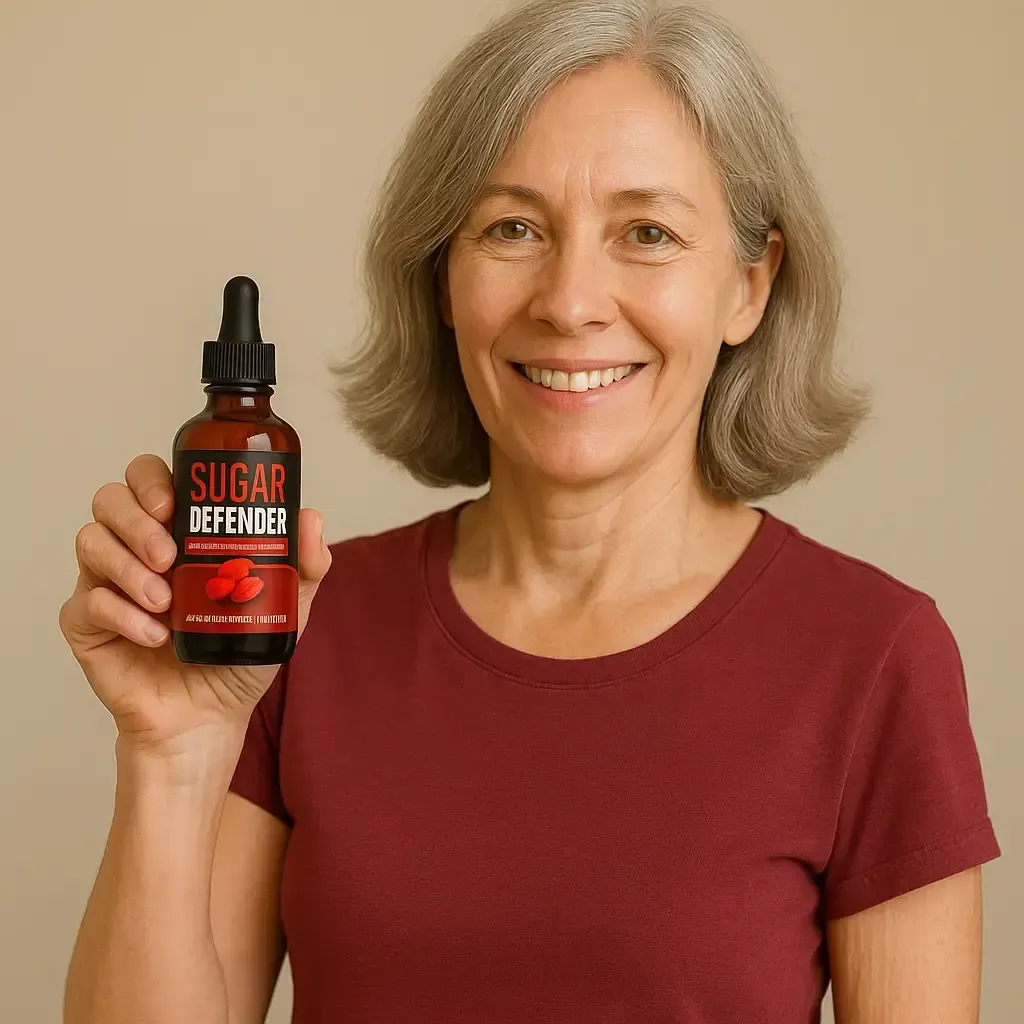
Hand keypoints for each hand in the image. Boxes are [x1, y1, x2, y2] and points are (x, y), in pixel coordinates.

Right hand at [59, 454, 330, 754]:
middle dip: (136, 520)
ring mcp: (106, 582)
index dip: (152, 478)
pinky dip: (123, 615)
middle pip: (110, 499)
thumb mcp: (283, 607)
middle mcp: (135, 547)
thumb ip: (304, 565)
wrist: (209, 715)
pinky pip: (86, 602)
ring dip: (127, 567)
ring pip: (90, 541)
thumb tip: (311, 516)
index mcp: (176, 530)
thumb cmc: (238, 651)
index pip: (148, 477)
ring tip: (165, 601)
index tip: (174, 503)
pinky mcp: (86, 623)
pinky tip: (156, 635)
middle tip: (169, 555)